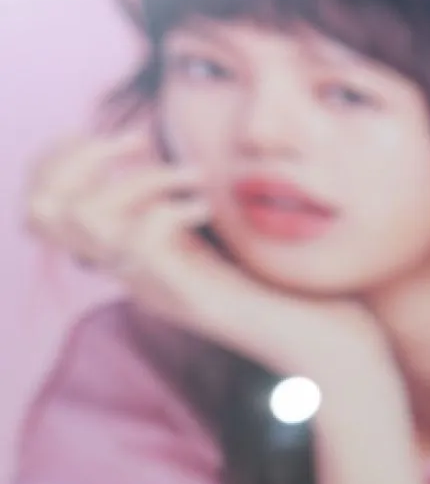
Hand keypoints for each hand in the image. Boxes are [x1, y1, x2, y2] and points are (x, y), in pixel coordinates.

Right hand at [24, 125, 386, 377]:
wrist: (330, 348)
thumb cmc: (293, 289)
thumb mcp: (227, 239)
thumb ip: (192, 207)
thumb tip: (176, 155)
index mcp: (139, 257)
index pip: (50, 207)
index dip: (67, 159)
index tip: (128, 135)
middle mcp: (136, 275)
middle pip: (46, 211)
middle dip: (81, 157)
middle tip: (143, 140)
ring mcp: (157, 289)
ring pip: (86, 220)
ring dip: (137, 178)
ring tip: (193, 173)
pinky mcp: (188, 298)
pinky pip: (139, 242)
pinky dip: (168, 207)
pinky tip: (209, 202)